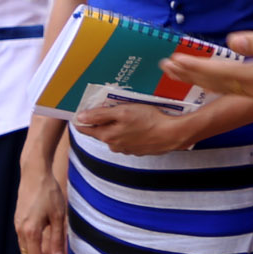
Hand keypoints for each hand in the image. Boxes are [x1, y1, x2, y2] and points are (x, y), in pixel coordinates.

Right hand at [15, 154, 68, 253]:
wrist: (34, 173)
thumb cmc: (49, 192)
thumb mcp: (58, 216)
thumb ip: (57, 239)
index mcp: (31, 231)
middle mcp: (21, 231)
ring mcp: (18, 225)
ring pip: (26, 251)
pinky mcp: (19, 220)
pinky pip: (24, 242)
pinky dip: (32, 252)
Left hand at [71, 99, 211, 156]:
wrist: (171, 134)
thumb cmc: (148, 120)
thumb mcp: (122, 111)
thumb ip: (100, 115)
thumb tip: (80, 118)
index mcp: (107, 136)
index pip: (85, 128)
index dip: (83, 117)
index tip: (84, 107)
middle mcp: (114, 145)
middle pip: (100, 130)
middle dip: (102, 119)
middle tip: (111, 104)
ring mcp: (126, 149)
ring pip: (115, 134)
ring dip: (117, 124)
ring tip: (128, 112)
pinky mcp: (137, 149)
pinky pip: (127, 138)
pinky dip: (129, 130)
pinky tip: (138, 122)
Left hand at [163, 30, 252, 116]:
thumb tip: (232, 41)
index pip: (222, 74)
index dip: (196, 66)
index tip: (174, 58)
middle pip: (215, 92)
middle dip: (189, 78)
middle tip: (166, 64)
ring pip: (221, 103)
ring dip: (196, 91)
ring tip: (176, 77)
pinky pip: (230, 107)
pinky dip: (211, 102)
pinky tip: (200, 98)